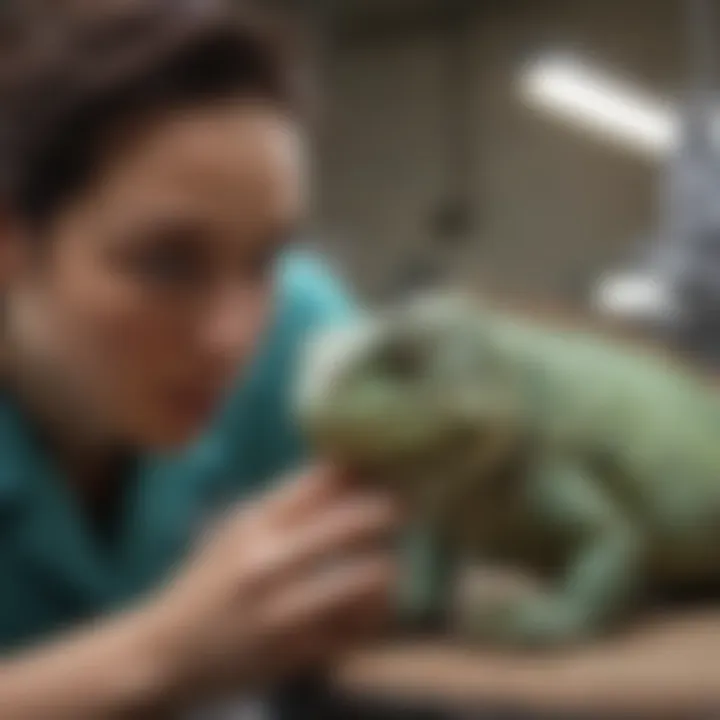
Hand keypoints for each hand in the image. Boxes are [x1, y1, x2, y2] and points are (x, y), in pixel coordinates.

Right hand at [145, 464, 398, 701]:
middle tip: (402, 512)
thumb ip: (286, 502)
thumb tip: (346, 468)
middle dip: (388, 513)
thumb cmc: (210, 580)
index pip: (322, 481)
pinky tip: (373, 608)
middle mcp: (267, 562)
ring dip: (386, 568)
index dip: (363, 470)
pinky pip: (358, 630)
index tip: (385, 467)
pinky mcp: (294, 654)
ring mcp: (281, 611)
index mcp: (254, 524)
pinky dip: (373, 617)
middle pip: (352, 522)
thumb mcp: (237, 529)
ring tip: (389, 564)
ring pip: (366, 578)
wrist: (166, 653)